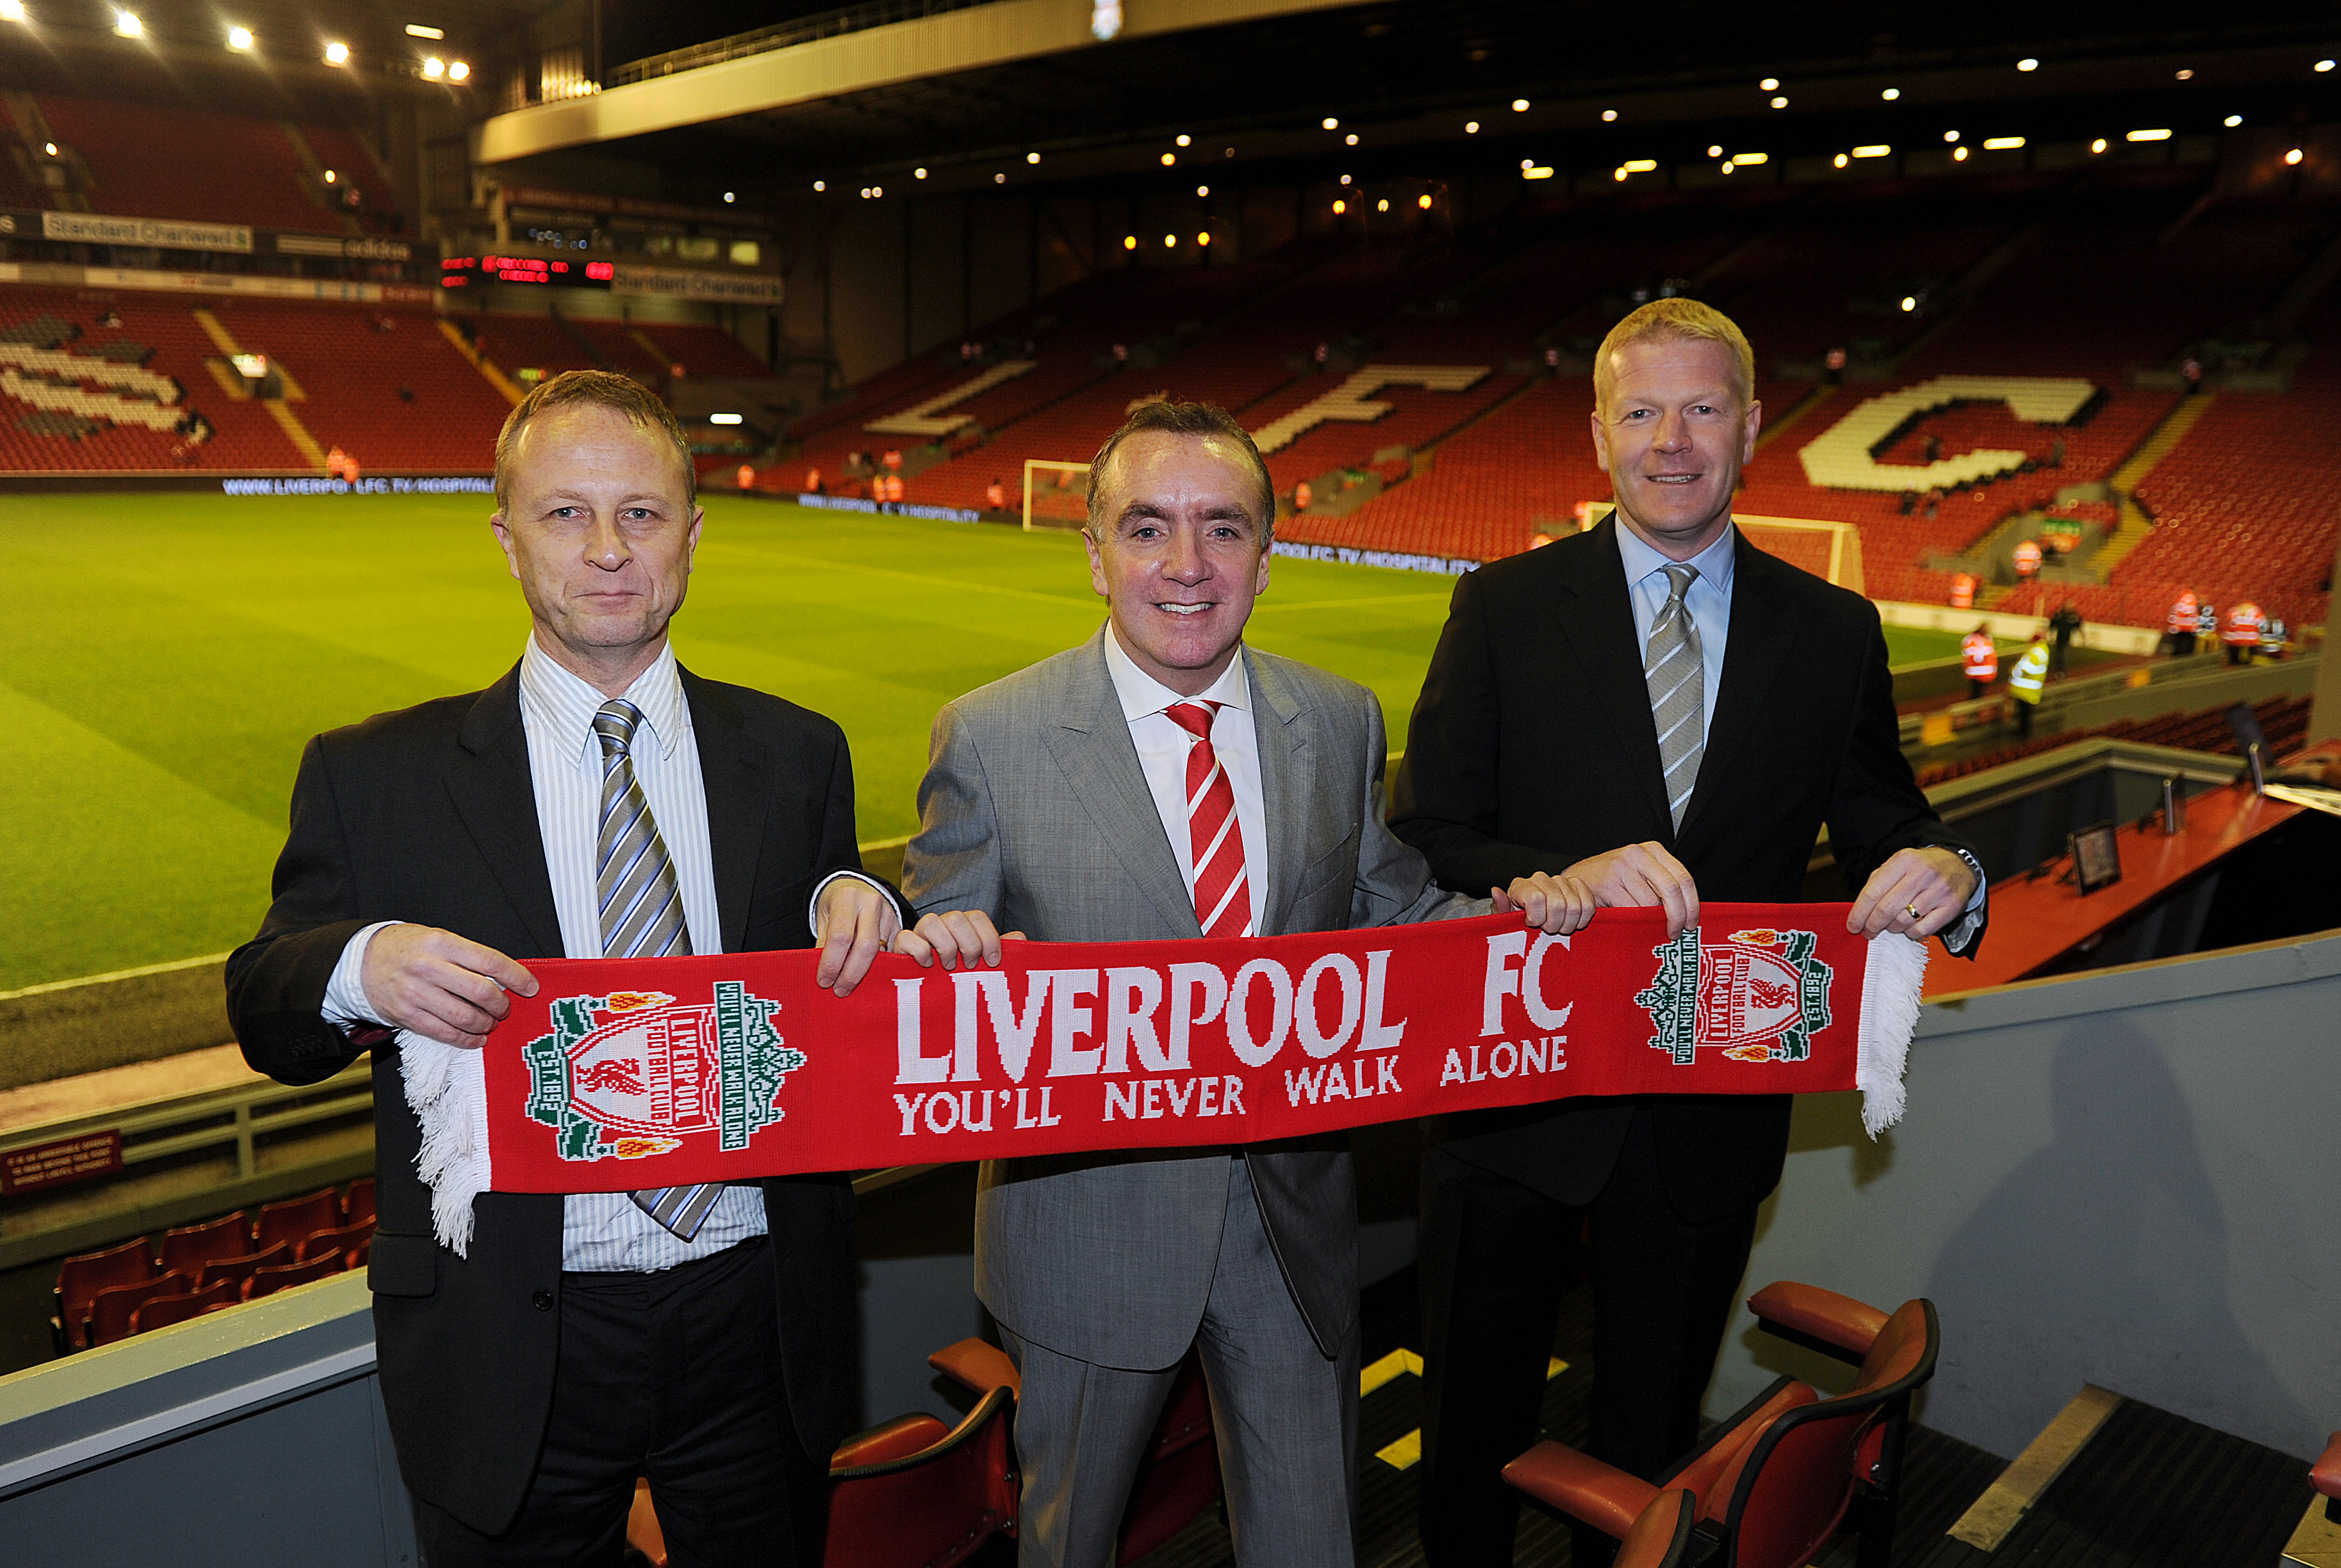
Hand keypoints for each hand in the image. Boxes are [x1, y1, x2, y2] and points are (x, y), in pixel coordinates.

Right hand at [360, 924, 536, 1049]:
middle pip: (481, 992)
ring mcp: (417, 993)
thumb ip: (467, 955)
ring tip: (490, 1023)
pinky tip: (476, 1038)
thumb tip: (505, 977)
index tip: (531, 987)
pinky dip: (466, 1039)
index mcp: (442, 943)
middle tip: (506, 1009)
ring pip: (465, 1016)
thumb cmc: (406, 948)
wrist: (360, 961)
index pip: (490, 961)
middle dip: (502, 1005)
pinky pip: (444, 1033)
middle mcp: (430, 967)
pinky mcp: (407, 1015)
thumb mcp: (437, 938)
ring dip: (485, 1024)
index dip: (516, 977)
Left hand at [815, 878, 903, 996]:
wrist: (856, 885)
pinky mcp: (900, 925)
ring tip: (851, 987)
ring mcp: (889, 913)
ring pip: (881, 952)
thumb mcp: (823, 918)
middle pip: (865, 946)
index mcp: (847, 898)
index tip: (824, 981)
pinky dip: (879, 968)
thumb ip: (823, 944)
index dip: (832, 963)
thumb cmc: (835, 904)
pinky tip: (869, 979)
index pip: (840, 936)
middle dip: (851, 974)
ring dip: (866, 974)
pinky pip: (892, 953)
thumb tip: (825, 976)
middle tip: (840, 990)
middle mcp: (871, 903)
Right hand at [894, 909, 1025, 970]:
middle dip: (968, 944)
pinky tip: (928, 967)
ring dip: (946, 947)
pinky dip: (920, 952)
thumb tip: (1021, 937)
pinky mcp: (901, 946)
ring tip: (949, 967)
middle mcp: (942, 925)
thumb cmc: (961, 980)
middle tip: (970, 966)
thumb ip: (1002, 952)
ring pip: (931, 922)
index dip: (989, 938)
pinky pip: (907, 938)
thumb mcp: (983, 969)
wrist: (931, 1001)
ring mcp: (920, 934)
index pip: (978, 917)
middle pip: (956, 917)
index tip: (993, 962)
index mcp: (964, 927)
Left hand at [1492, 872, 1597, 934]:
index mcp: (1521, 886)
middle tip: (1546, 929)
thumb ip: (1501, 908)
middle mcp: (1540, 879)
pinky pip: (1589, 904)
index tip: (1531, 924)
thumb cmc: (1517, 923)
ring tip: (1557, 927)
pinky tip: (1571, 922)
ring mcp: (1560, 881)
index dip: (1537, 918)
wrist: (1535, 921)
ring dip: (1567, 924)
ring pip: (1574, 906)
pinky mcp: (1578, 886)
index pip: (1536, 898)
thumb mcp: (1505, 921)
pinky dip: (1582, 919)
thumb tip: (1496, 891)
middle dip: (1553, 925)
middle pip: (1557, 904)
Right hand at [1560, 841, 1700, 936]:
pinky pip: (1631, 909)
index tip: (1691, 923)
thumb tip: (1688, 913)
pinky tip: (1636, 926)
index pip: (1684, 878)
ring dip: (1655, 922)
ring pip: (1651, 902)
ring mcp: (1622, 867)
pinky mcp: (1608, 883)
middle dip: (1678, 916)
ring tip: (1654, 930)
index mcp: (1653, 850)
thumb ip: (1662, 884)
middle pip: (1672, 889)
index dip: (1692, 905)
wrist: (1579, 877)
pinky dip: (1637, 922)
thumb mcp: (1642, 873)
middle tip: (1677, 932)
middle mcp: (1639, 854)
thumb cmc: (1614, 879)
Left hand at [1848, 847, 1979, 941]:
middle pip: (1887, 908)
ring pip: (1904, 921)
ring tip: (1891, 925)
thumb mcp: (1897, 866)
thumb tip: (1859, 912)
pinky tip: (1909, 926)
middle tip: (1867, 932)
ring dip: (1892, 928)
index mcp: (1903, 861)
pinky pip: (1922, 930)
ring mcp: (1939, 890)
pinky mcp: (1952, 905)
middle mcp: (1922, 873)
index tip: (1853, 926)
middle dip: (1872, 925)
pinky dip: (1911, 932)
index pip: (1873, 892)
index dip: (1859, 913)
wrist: (1958, 864)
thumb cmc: (1920, 868)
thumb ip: (1877, 884)